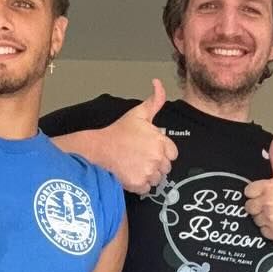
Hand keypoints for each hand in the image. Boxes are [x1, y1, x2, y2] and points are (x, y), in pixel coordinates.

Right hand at [98, 79, 177, 194]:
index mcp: (160, 141)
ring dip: (149, 175)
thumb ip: (154, 101)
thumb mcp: (138, 114)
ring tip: (134, 165)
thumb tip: (158, 82)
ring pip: (157, 179)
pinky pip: (147, 188)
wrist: (99, 150)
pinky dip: (140, 184)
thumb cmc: (118, 132)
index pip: (173, 154)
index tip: (149, 150)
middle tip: (140, 157)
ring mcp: (148, 172)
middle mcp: (157, 158)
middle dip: (156, 164)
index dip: (162, 152)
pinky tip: (130, 173)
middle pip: (166, 168)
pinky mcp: (139, 185)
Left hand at [243, 138, 272, 244]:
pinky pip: (262, 231)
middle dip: (258, 207)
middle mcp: (268, 202)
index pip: (248, 191)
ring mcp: (270, 218)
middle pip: (249, 206)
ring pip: (254, 219)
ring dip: (263, 218)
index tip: (265, 195)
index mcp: (269, 187)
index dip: (255, 194)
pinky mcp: (272, 232)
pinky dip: (269, 229)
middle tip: (272, 206)